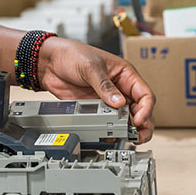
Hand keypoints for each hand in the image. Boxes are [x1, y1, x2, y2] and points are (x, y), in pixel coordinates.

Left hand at [37, 37, 155, 142]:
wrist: (49, 63)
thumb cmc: (72, 55)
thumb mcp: (91, 67)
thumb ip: (105, 86)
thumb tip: (119, 102)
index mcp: (125, 74)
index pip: (145, 94)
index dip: (146, 109)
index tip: (138, 119)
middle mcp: (120, 88)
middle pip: (140, 110)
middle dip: (143, 125)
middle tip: (138, 137)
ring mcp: (108, 100)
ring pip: (125, 119)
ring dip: (127, 130)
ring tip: (126, 139)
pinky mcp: (95, 109)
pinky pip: (108, 123)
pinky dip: (110, 131)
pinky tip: (109, 136)